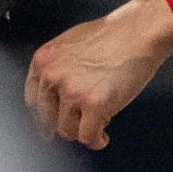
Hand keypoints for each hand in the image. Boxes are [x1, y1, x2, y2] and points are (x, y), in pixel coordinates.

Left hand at [25, 0, 172, 149]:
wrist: (139, 30)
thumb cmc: (114, 34)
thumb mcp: (70, 44)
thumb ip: (57, 68)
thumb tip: (54, 94)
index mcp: (44, 60)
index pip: (33, 101)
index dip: (45, 116)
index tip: (51, 123)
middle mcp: (53, 76)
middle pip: (48, 120)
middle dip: (65, 125)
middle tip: (78, 125)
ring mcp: (73, 91)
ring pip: (67, 131)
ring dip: (82, 132)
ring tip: (96, 124)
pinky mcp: (94, 105)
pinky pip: (88, 137)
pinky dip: (96, 141)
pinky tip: (102, 137)